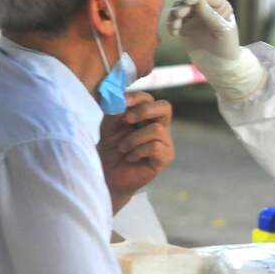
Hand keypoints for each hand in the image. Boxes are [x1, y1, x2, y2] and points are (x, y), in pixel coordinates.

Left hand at [98, 92, 173, 211]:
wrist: (108, 175)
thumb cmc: (110, 149)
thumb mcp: (109, 126)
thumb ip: (116, 111)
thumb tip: (122, 100)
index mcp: (146, 115)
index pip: (148, 99)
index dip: (136, 98)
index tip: (121, 103)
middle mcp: (159, 126)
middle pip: (165, 107)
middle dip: (144, 111)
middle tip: (127, 120)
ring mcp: (165, 142)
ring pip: (157, 129)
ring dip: (134, 138)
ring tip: (122, 148)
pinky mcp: (166, 157)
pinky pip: (155, 147)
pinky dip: (138, 151)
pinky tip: (131, 158)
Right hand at [167, 0, 240, 61]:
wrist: (220, 67)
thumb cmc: (227, 47)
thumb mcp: (223, 31)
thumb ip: (211, 16)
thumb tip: (198, 1)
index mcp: (219, 6)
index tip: (189, 2)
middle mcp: (206, 9)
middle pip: (189, 0)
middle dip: (182, 6)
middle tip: (179, 15)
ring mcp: (194, 18)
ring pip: (179, 9)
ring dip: (174, 15)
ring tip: (175, 27)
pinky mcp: (185, 28)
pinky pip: (174, 21)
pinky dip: (171, 24)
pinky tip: (174, 33)